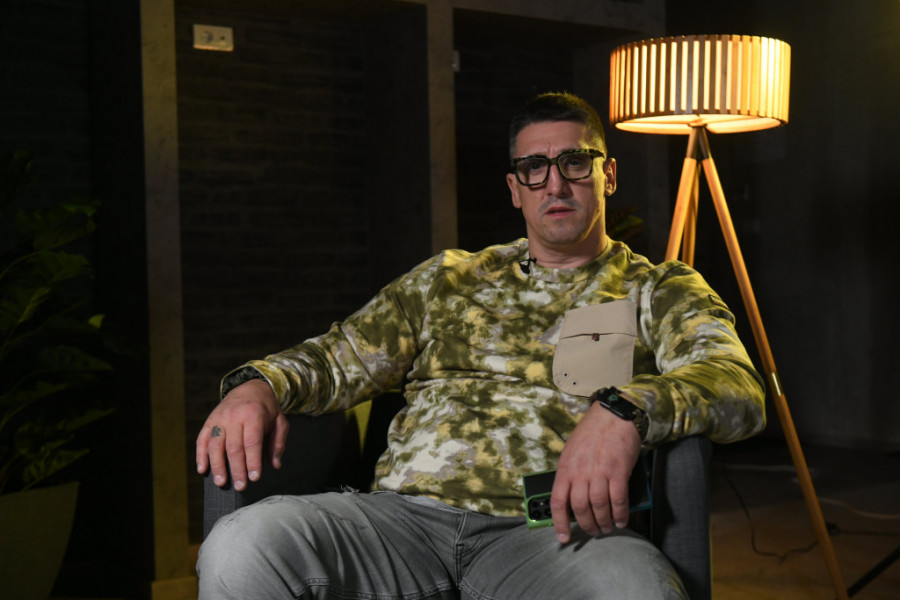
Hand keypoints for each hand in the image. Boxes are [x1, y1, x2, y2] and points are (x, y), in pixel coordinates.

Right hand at [195, 378, 289, 490]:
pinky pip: (202, 439)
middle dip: (237, 469)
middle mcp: (234, 416)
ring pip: (216, 445)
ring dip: (217, 466)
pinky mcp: (210, 420)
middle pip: (234, 447)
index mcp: (254, 414)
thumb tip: (275, 465)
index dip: (253, 462)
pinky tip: (202, 470)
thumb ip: (278, 442)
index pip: (252, 442)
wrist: (250, 387)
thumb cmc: (267, 408)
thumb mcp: (280, 421)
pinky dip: (201, 455)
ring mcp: (220, 418)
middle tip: (241, 486)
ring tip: (221, 483)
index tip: (254, 478)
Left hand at [550, 401, 641, 542]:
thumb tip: (572, 498)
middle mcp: (580, 473)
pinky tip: (621, 520)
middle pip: (580, 508)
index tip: (563, 538)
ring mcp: (600, 473)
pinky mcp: (618, 472)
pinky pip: (618, 500)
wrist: (613, 417)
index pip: (558, 501)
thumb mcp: (571, 452)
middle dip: (587, 525)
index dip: (559, 523)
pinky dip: (620, 514)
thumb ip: (570, 474)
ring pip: (598, 507)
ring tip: (607, 528)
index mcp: (565, 469)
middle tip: (594, 532)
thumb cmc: (591, 434)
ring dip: (604, 523)